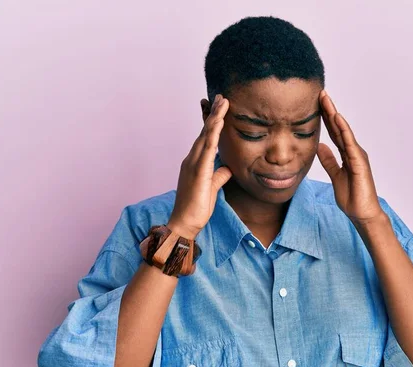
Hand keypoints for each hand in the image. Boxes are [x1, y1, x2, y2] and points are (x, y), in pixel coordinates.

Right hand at [167, 94, 232, 238]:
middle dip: (214, 113)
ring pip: (205, 135)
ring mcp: (193, 164)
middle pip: (204, 131)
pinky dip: (213, 133)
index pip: (205, 138)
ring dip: (215, 118)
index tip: (220, 108)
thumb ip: (219, 175)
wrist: (185, 222)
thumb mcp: (213, 187)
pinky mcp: (198, 171)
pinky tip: (219, 122)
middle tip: (222, 97)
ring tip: (223, 102)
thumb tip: (228, 167)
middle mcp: (192, 159)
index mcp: (195, 162)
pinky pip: (207, 148)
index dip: (212, 122)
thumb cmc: (197, 207)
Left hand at [316, 90, 383, 224]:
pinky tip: (337, 119)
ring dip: (335, 115)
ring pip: (344, 131)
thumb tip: (319, 147)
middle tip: (320, 94)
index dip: (325, 118)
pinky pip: (349, 143)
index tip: (316, 104)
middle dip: (329, 110)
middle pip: (338, 127)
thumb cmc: (352, 197)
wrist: (362, 213)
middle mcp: (352, 151)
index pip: (334, 132)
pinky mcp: (359, 162)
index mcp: (346, 154)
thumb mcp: (335, 175)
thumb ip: (329, 161)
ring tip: (327, 101)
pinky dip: (343, 130)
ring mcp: (357, 155)